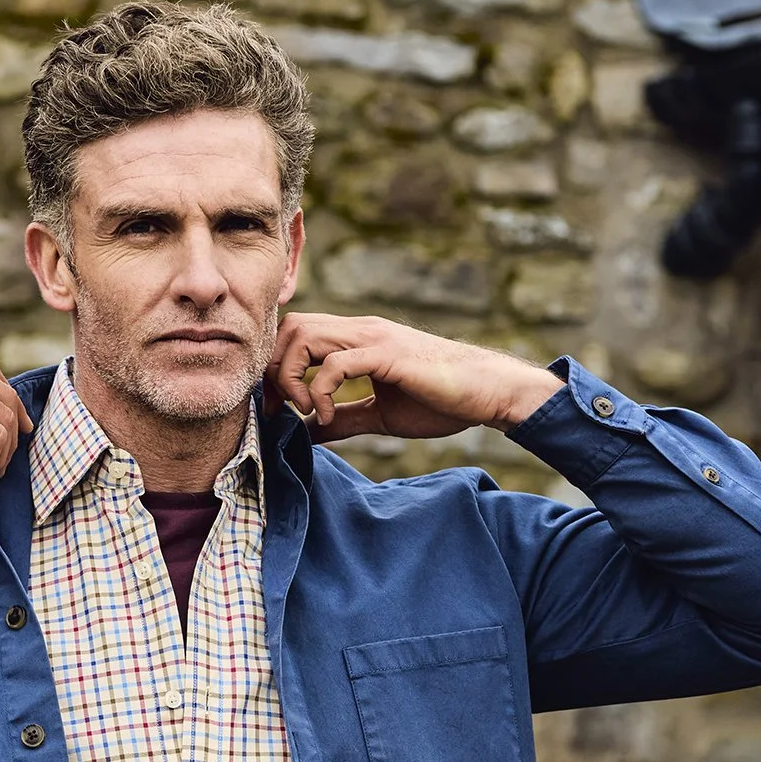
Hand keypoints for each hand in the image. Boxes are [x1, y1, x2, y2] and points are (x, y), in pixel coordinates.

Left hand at [265, 314, 561, 441]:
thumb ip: (344, 420)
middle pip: (292, 328)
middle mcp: (361, 331)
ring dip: (291, 377)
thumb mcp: (380, 415)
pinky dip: (320, 392)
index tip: (277, 407)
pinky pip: (335, 363)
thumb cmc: (441, 402)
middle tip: (280, 409)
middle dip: (273, 369)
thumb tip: (308, 433)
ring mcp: (373, 339)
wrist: (486, 393)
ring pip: (305, 336)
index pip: (297, 334)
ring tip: (305, 411)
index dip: (276, 368)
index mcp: (357, 341)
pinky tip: (329, 417)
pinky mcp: (387, 354)